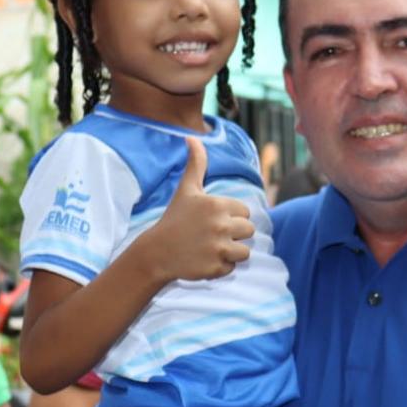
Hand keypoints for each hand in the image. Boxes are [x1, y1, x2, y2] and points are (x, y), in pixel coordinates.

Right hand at [142, 137, 254, 282]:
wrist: (157, 252)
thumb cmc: (175, 219)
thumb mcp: (186, 190)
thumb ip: (196, 164)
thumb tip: (192, 138)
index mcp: (218, 205)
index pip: (245, 212)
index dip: (231, 217)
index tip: (212, 220)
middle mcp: (221, 226)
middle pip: (249, 231)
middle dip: (234, 234)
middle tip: (211, 235)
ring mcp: (219, 248)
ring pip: (245, 251)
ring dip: (231, 252)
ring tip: (210, 247)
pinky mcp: (216, 268)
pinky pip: (232, 268)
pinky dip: (221, 267)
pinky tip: (204, 260)